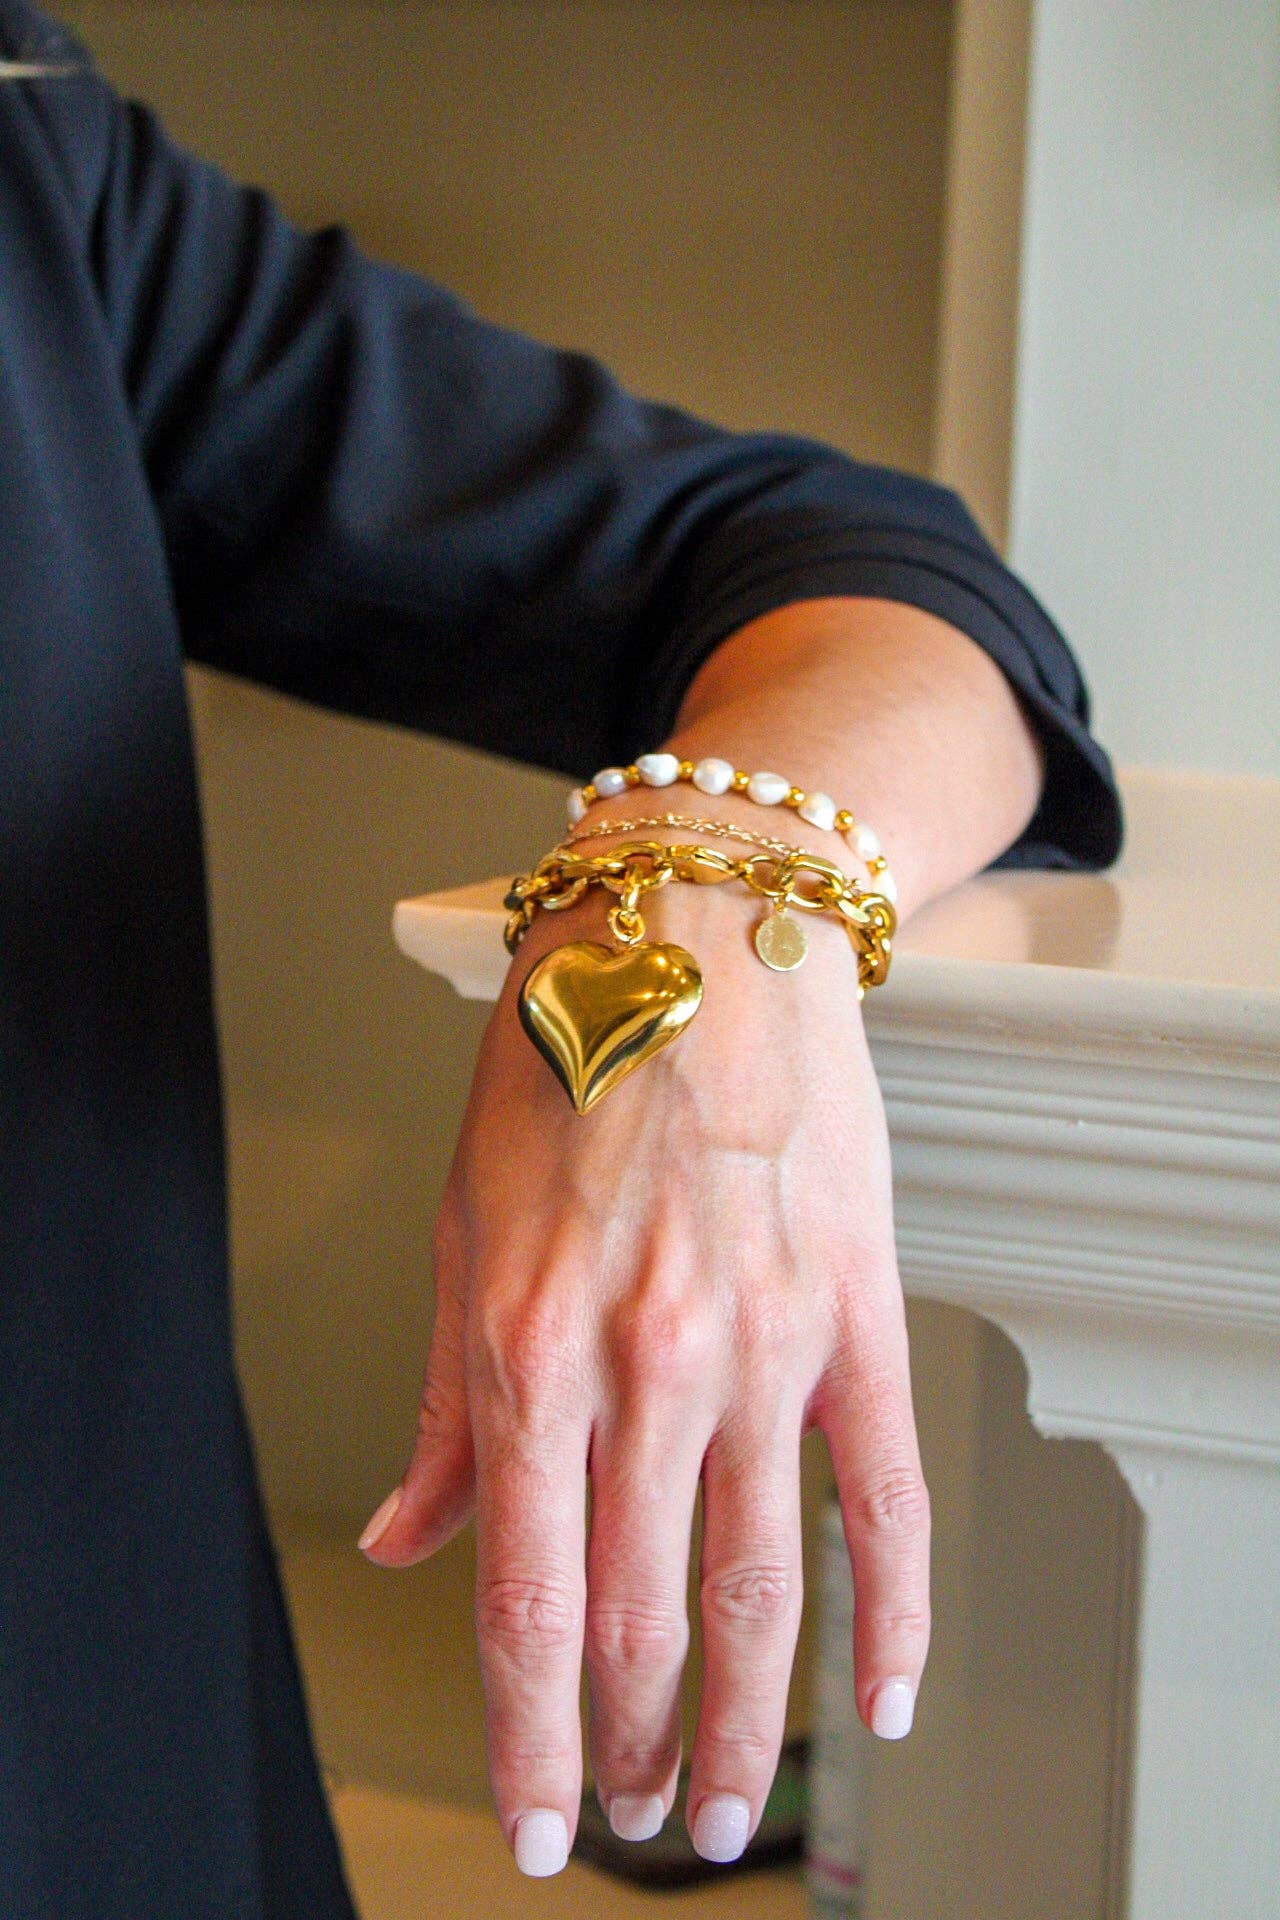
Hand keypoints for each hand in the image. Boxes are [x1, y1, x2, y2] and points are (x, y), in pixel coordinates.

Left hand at [359, 878, 929, 1875]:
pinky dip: (891, 1613)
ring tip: (728, 1803)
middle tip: (633, 1812)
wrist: (695, 938)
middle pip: (640, 1617)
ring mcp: (765, 1344)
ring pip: (760, 1585)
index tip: (536, 1818)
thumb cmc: (566, 1066)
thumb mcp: (462, 1231)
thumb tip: (406, 1536)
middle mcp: (649, 1364)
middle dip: (629, 1744)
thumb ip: (448, 1410)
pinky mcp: (854, 1313)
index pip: (528, 1603)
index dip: (528, 1740)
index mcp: (532, 1349)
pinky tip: (879, 1693)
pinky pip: (886, 1494)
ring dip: (745, 1722)